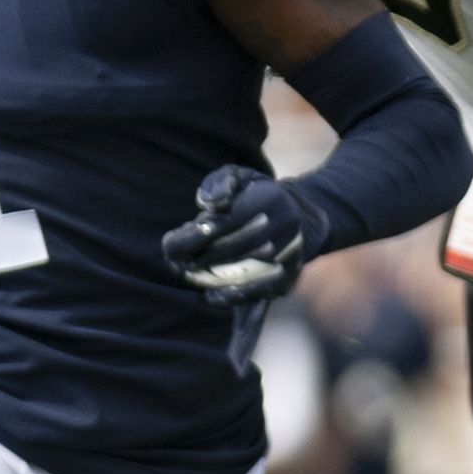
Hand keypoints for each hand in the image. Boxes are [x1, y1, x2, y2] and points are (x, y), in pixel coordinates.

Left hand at [164, 164, 327, 371]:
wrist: (302, 216)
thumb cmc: (258, 195)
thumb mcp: (239, 177)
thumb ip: (219, 183)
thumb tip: (208, 205)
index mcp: (267, 199)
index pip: (222, 223)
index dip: (192, 237)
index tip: (170, 246)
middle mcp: (282, 225)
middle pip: (230, 249)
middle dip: (197, 258)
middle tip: (175, 264)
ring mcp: (289, 253)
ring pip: (243, 271)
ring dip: (210, 278)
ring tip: (188, 276)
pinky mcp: (291, 274)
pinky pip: (260, 291)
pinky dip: (233, 296)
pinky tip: (211, 296)